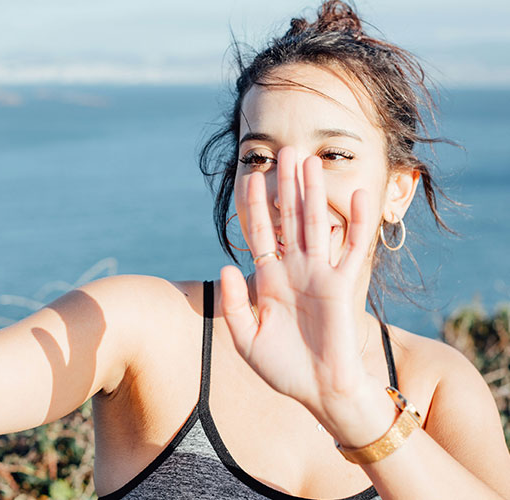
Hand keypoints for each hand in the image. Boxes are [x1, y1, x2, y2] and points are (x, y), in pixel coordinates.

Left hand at [220, 147, 379, 431]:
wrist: (318, 390)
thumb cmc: (282, 367)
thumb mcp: (246, 338)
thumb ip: (235, 304)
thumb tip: (226, 267)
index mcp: (269, 279)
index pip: (260, 234)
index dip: (255, 207)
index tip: (250, 178)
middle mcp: (294, 269)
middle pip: (288, 219)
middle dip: (286, 187)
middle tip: (284, 152)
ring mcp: (319, 274)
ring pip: (316, 224)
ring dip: (313, 193)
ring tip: (309, 160)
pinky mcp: (342, 285)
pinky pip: (351, 248)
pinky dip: (356, 222)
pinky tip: (357, 194)